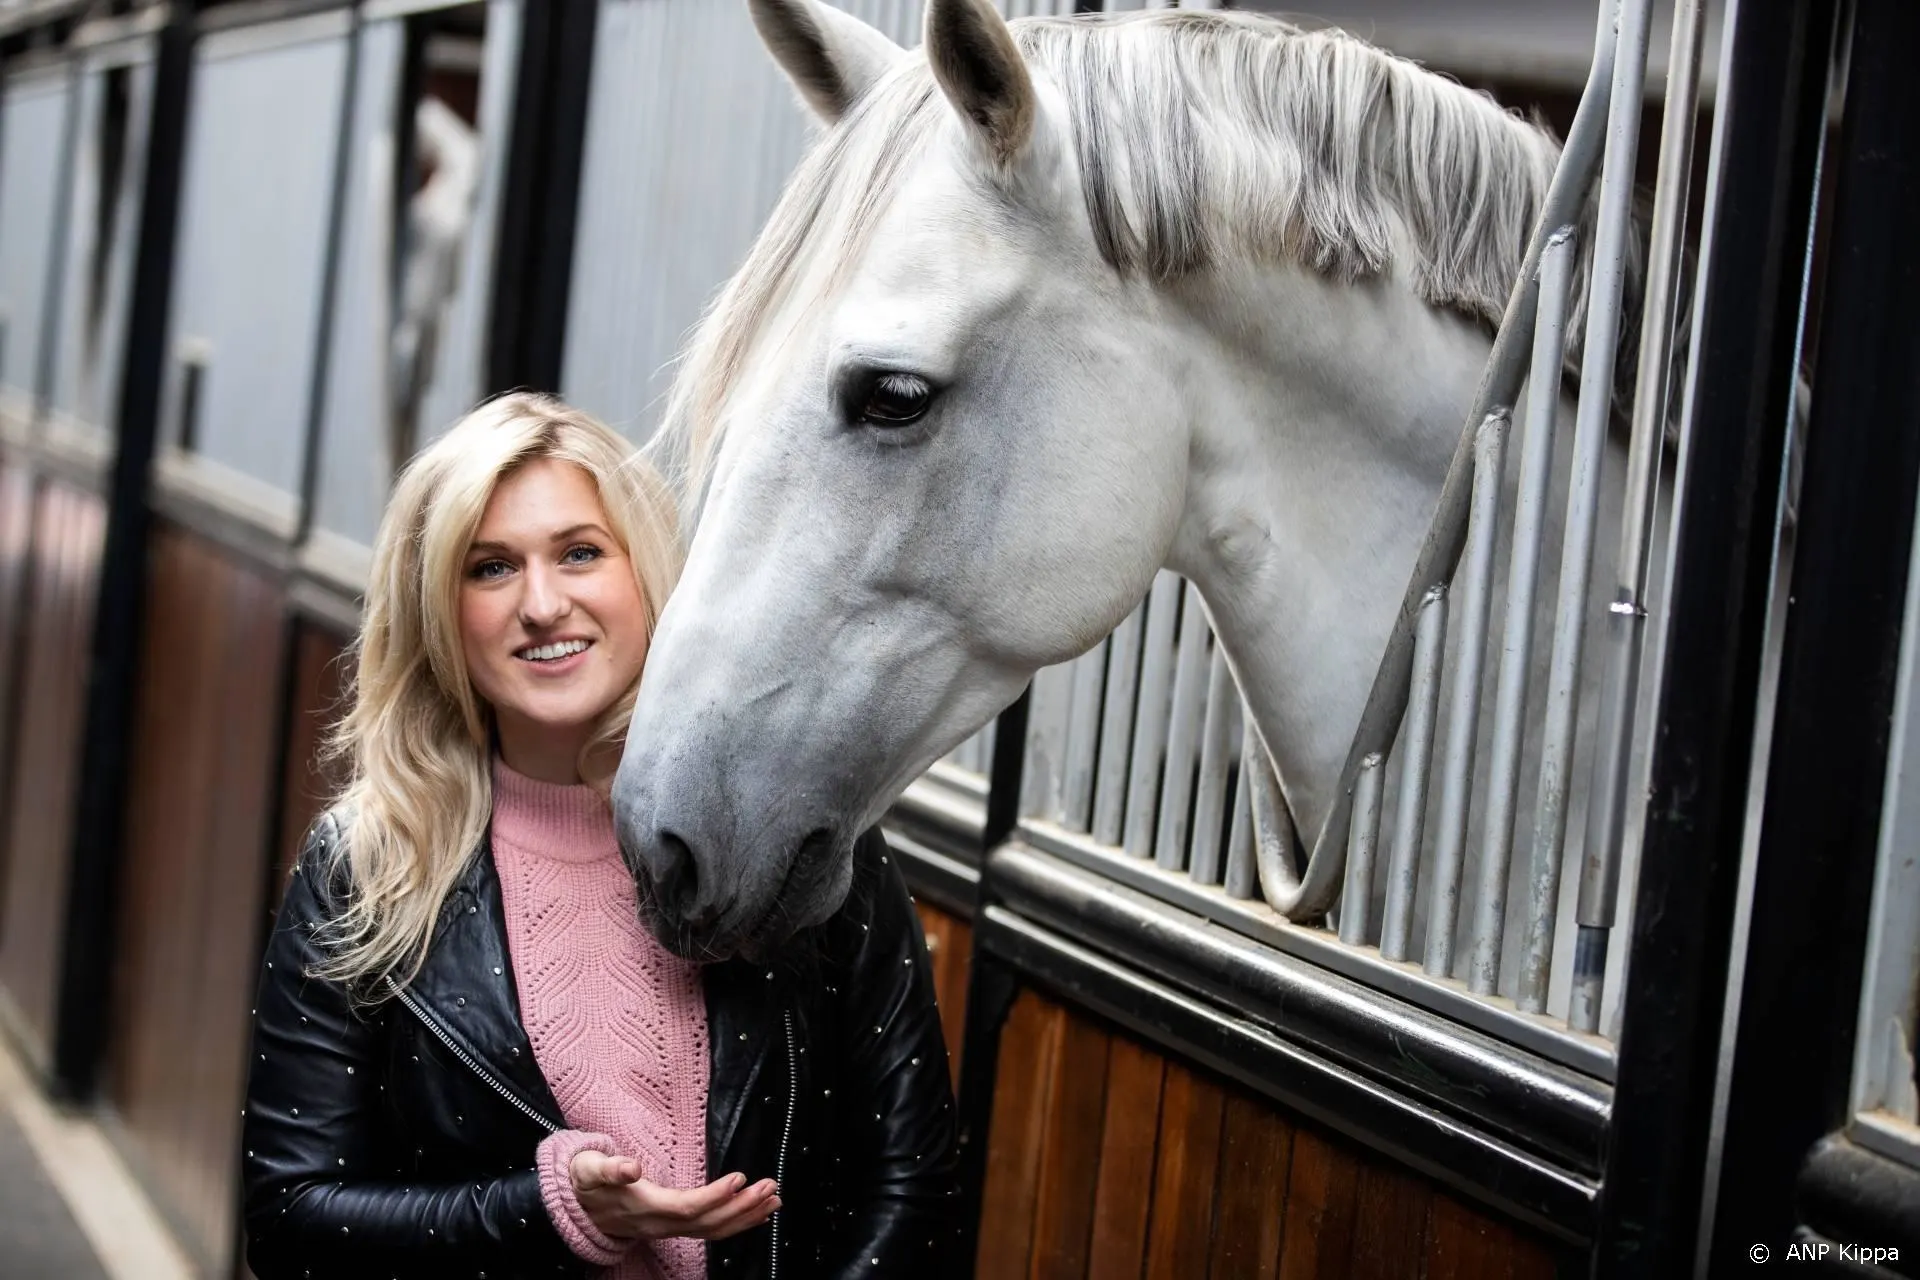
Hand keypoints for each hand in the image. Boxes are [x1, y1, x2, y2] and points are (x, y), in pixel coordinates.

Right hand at [569, 1150, 780, 1242]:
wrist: (577, 1206)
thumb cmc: (586, 1182)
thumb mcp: (590, 1169)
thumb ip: (609, 1168)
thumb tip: (631, 1167)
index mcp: (645, 1208)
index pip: (688, 1207)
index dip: (716, 1196)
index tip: (741, 1179)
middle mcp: (661, 1224)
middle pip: (708, 1223)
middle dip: (742, 1208)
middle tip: (771, 1188)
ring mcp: (668, 1228)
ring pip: (713, 1230)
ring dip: (746, 1216)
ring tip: (774, 1200)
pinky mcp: (674, 1226)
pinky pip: (710, 1230)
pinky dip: (735, 1222)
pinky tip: (756, 1214)